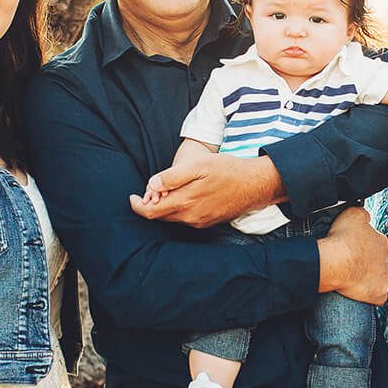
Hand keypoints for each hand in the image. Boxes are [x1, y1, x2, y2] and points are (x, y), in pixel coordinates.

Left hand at [129, 148, 280, 227]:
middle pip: (160, 217)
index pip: (150, 212)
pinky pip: (187, 219)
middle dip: (151, 205)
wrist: (255, 185)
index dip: (137, 206)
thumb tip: (151, 185)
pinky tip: (186, 196)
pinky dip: (179, 209)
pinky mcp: (209, 222)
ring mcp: (200, 221)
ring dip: (166, 207)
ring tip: (168, 190)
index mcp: (185, 203)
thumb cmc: (227, 170)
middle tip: (152, 189)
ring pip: (173, 218)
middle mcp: (191, 217)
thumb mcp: (199, 166)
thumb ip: (172, 176)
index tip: (132, 197)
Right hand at [319, 205, 387, 304]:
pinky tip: (358, 291)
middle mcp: (387, 259)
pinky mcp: (380, 294)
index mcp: (382, 241)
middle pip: (379, 261)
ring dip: (369, 278)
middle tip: (351, 264)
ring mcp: (385, 278)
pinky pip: (378, 296)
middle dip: (368, 262)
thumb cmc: (341, 239)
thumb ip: (363, 213)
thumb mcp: (352, 213)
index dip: (362, 247)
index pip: (376, 243)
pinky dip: (370, 294)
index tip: (351, 249)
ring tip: (352, 278)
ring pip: (380, 278)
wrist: (334, 263)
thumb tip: (367, 216)